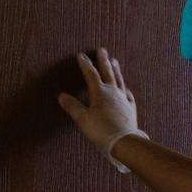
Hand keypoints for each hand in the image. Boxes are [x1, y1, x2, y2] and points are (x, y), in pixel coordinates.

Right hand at [58, 48, 146, 171]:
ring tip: (115, 61)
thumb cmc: (101, 131)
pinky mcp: (130, 108)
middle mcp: (113, 92)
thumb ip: (72, 107)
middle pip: (108, 73)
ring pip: (119, 80)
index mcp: (100, 93)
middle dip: (103, 61)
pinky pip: (127, 95)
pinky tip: (125, 88)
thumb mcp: (83, 119)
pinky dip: (125, 89)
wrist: (124, 142)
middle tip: (102, 50)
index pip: (91, 74)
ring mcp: (123, 99)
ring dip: (116, 70)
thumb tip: (61, 96)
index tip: (81, 55)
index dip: (85, 64)